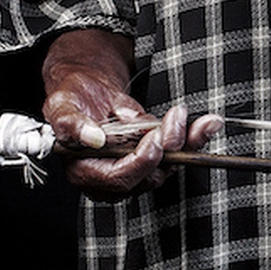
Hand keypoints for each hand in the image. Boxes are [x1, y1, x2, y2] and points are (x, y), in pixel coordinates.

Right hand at [42, 28, 221, 201]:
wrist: (86, 91)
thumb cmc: (71, 98)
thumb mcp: (62, 105)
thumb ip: (71, 123)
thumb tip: (93, 138)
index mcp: (84, 171)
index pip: (118, 178)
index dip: (139, 161)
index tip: (154, 137)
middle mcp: (110, 178)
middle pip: (148, 176)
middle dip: (170, 148)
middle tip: (178, 118)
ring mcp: (133, 170)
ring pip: (168, 166)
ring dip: (190, 143)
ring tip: (207, 121)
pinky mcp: (151, 158)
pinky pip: (175, 155)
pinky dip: (193, 139)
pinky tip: (208, 124)